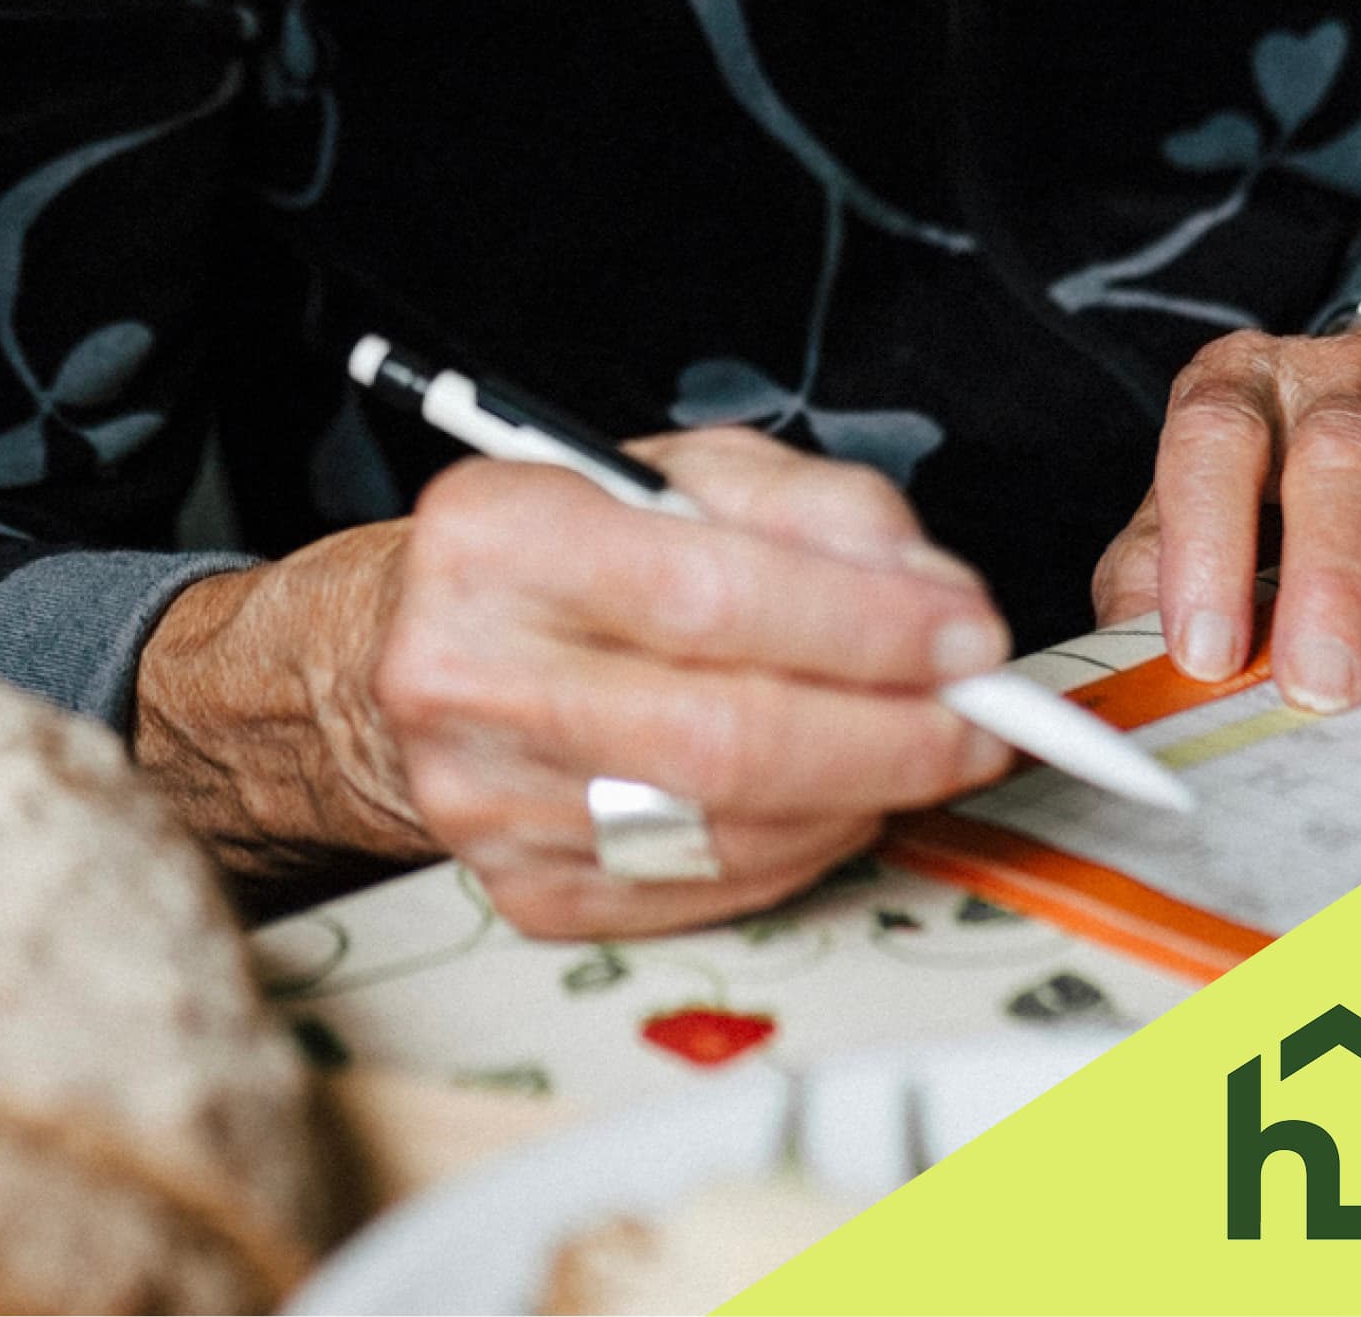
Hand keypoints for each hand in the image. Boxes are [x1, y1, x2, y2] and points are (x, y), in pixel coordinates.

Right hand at [134, 432, 1013, 937]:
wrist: (382, 655)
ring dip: (863, 794)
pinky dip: (800, 848)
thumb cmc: (540, 553)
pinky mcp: (520, 890)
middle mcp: (471, 669)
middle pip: (726, 733)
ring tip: (917, 747)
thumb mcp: (662, 469)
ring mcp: (487, 799)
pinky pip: (705, 890)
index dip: (863, 621)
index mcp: (498, 533)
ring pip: (728, 827)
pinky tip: (831, 798)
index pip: (710, 591)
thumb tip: (930, 590)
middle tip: (978, 715)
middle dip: (890, 731)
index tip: (963, 631)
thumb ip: (808, 506)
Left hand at [1092, 316, 1360, 712]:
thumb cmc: (1272, 471)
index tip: (1207, 652)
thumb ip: (1156, 571)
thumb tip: (1132, 663)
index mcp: (1239, 386)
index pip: (1211, 440)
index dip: (1206, 545)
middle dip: (1330, 577)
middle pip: (1337, 456)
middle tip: (1321, 686)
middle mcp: (1340, 376)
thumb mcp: (1194, 503)